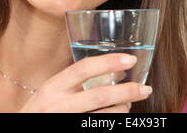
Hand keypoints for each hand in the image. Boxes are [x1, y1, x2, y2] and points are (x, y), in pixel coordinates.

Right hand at [19, 53, 151, 112]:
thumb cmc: (41, 112)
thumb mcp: (50, 93)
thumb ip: (71, 82)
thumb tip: (109, 70)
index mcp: (52, 87)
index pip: (82, 68)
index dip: (108, 62)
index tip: (130, 60)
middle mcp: (57, 105)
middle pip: (99, 96)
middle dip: (127, 91)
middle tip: (145, 88)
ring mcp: (65, 122)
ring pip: (104, 117)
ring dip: (122, 110)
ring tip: (128, 105)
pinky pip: (99, 129)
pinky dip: (113, 122)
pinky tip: (118, 118)